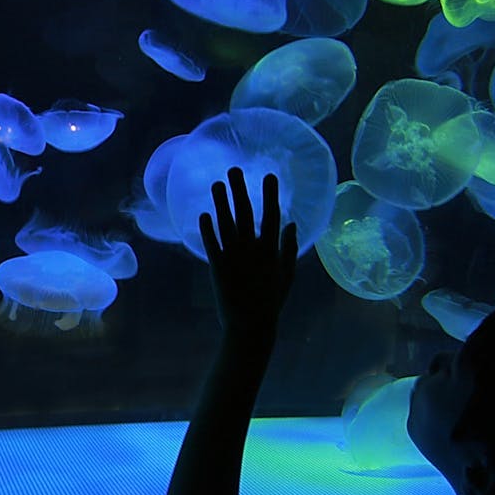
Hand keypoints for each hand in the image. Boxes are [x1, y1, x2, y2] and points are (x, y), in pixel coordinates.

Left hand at [198, 166, 297, 336]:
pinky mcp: (217, 266)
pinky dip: (207, 228)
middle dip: (239, 189)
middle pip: (245, 213)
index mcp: (270, 250)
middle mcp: (251, 249)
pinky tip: (203, 213)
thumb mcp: (286, 274)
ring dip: (220, 203)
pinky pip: (211, 242)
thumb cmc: (271, 301)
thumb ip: (288, 248)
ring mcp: (233, 256)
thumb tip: (291, 223)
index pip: (271, 215)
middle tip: (234, 169)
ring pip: (225, 224)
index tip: (268, 175)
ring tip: (216, 184)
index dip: (270, 194)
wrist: (250, 325)